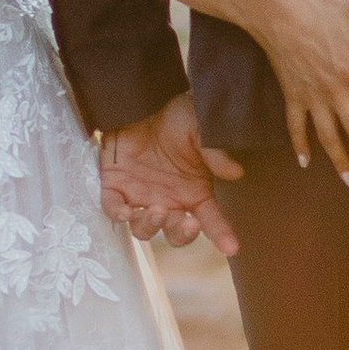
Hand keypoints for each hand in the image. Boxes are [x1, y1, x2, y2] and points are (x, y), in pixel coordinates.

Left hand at [98, 93, 245, 258]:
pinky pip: (113, 209)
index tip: (232, 247)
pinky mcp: (116, 188)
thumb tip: (235, 172)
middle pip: (176, 233)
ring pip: (144, 228)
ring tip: (155, 210)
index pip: (211, 219)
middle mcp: (169, 202)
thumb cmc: (178, 120)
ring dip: (151, 225)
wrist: (144, 102)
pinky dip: (118, 214)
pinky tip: (125, 211)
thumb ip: (214, 153)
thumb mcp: (200, 132)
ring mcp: (141, 198)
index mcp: (194, 193)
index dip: (222, 234)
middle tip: (185, 222)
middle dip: (181, 233)